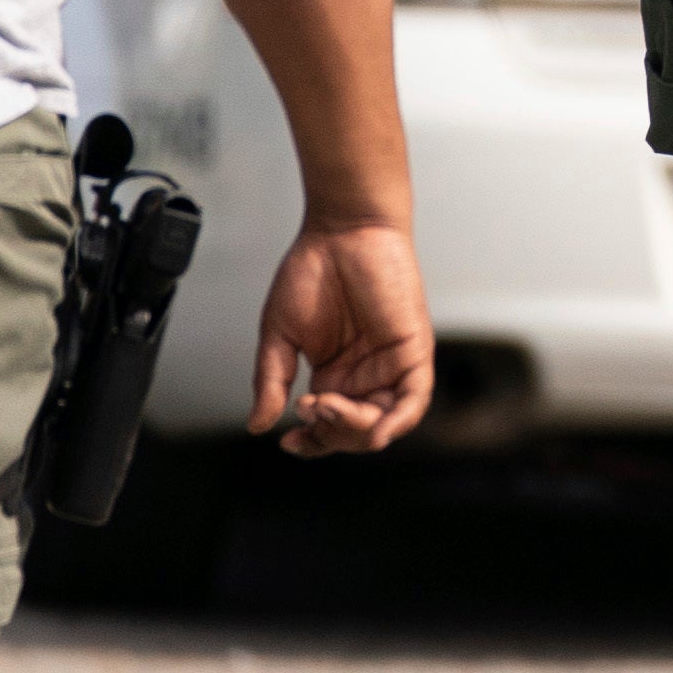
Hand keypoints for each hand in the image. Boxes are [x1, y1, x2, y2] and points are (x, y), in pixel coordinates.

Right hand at [249, 220, 432, 453]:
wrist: (342, 230)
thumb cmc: (312, 271)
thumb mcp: (280, 334)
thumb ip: (272, 380)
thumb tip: (258, 425)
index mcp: (335, 375)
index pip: (328, 426)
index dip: (311, 442)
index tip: (288, 442)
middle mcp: (365, 376)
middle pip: (356, 431)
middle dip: (331, 433)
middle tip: (307, 408)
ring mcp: (391, 365)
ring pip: (385, 422)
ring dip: (356, 428)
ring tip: (326, 406)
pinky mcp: (414, 350)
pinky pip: (414, 399)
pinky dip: (398, 421)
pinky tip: (376, 430)